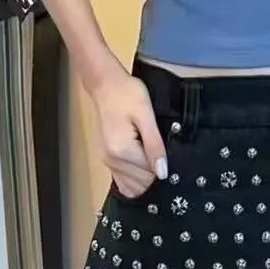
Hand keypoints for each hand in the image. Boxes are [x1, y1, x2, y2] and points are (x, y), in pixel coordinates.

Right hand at [91, 71, 167, 198]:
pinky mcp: (105, 156)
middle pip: (140, 183)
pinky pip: (121, 178)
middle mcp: (111, 160)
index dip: (162, 164)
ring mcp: (106, 160)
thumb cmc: (127, 94)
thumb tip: (163, 172)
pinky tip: (140, 159)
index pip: (150, 175)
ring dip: (143, 175)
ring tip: (149, 151)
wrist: (105, 84)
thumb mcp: (146, 116)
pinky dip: (133, 175)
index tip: (164, 149)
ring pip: (130, 184)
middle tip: (156, 147)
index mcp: (122, 151)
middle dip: (153, 170)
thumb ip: (154, 145)